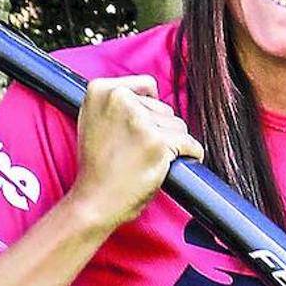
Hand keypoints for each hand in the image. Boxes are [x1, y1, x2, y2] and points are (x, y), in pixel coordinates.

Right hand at [68, 75, 203, 230]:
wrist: (94, 200)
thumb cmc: (98, 165)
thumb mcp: (96, 120)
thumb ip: (119, 101)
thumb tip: (153, 92)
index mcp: (101, 90)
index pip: (147, 85)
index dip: (150, 109)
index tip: (139, 130)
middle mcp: (119, 99)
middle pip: (164, 107)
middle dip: (159, 129)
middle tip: (137, 151)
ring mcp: (140, 121)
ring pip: (178, 125)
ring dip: (172, 144)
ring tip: (147, 159)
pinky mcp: (158, 141)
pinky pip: (190, 144)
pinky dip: (190, 155)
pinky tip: (173, 164)